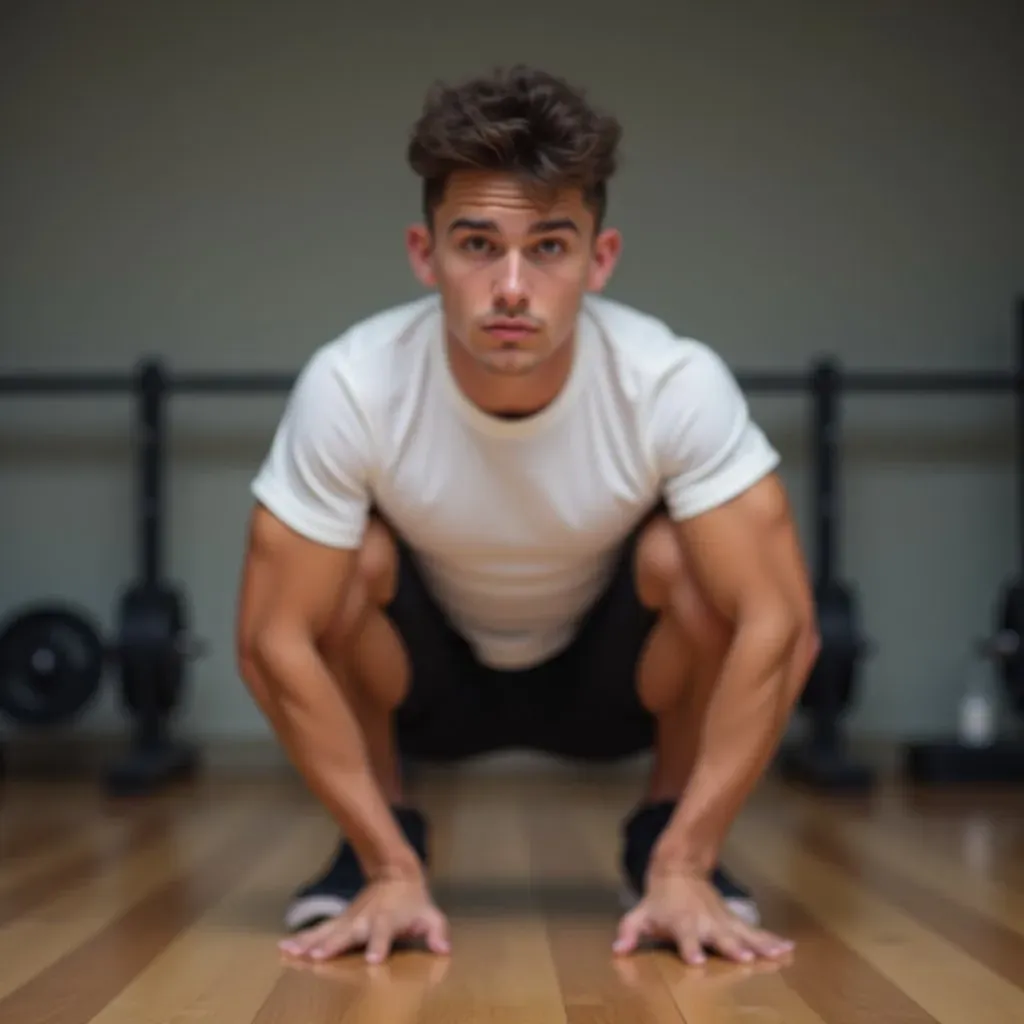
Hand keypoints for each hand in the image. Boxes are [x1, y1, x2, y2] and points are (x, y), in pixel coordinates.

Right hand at [278, 878, 450, 964]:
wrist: (395, 873)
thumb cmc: (414, 901)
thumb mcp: (431, 914)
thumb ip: (437, 931)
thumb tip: (444, 948)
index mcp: (387, 919)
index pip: (383, 932)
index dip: (380, 945)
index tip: (374, 960)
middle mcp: (365, 919)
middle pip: (347, 933)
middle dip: (332, 945)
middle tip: (316, 957)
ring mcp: (350, 918)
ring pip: (327, 931)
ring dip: (309, 941)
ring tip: (291, 952)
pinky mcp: (341, 920)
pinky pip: (319, 929)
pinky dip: (302, 937)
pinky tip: (284, 946)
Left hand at [612, 872, 793, 964]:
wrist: (679, 870)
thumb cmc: (659, 901)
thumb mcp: (640, 913)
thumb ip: (629, 931)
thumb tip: (617, 949)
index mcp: (683, 923)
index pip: (685, 937)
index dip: (689, 948)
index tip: (695, 960)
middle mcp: (706, 923)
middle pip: (720, 936)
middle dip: (731, 947)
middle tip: (745, 958)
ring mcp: (722, 921)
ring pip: (743, 933)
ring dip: (760, 944)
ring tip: (778, 954)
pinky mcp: (734, 920)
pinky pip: (755, 931)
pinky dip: (771, 938)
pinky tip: (788, 947)